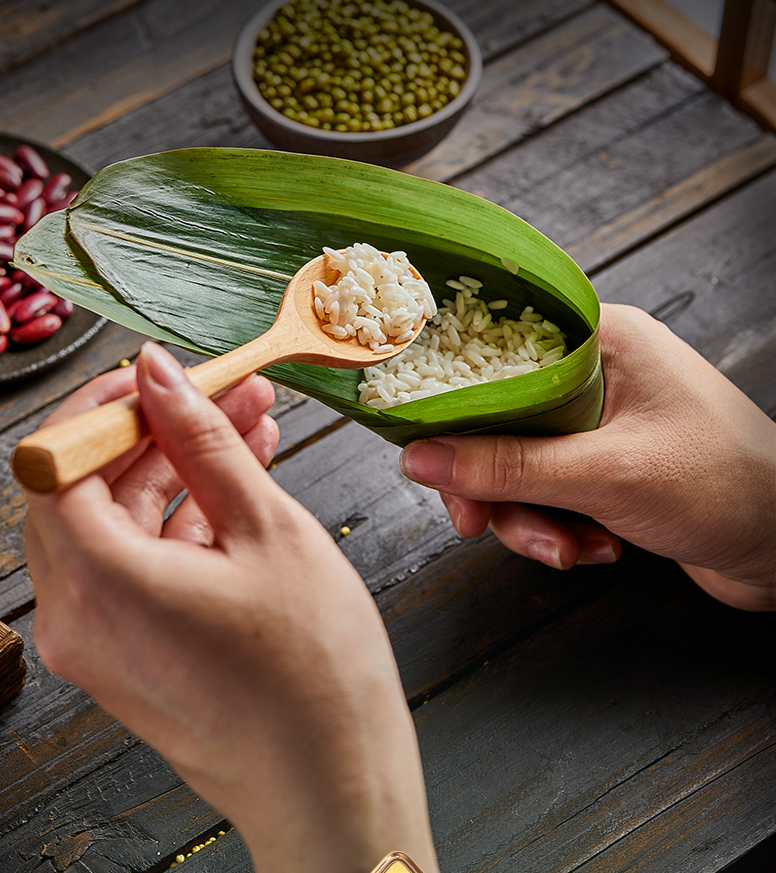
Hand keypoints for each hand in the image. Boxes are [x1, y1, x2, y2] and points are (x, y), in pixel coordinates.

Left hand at [23, 343, 438, 872]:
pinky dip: (188, 520)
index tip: (161, 377)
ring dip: (184, 471)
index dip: (106, 407)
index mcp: (97, 584)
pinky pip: (144, 565)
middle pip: (92, 489)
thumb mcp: (268, 532)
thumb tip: (160, 376)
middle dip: (162, 431)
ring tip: (254, 427)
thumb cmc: (314, 671)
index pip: (57, 461)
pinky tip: (245, 483)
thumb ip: (204, 444)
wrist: (334, 783)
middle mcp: (78, 617)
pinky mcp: (133, 652)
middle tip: (228, 393)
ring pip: (125, 524)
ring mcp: (102, 640)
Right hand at [400, 304, 775, 611]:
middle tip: (478, 522)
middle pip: (498, 422)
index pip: (494, 352)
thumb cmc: (724, 487)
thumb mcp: (606, 474)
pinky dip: (561, 529)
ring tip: (568, 550)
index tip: (423, 448)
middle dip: (493, 484)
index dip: (452, 402)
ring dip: (532, 520)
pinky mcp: (605, 468)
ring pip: (520, 468)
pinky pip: (549, 495)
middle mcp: (594, 375)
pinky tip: (598, 549)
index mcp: (600, 341)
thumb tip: (421, 457)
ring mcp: (600, 424)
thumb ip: (509, 466)